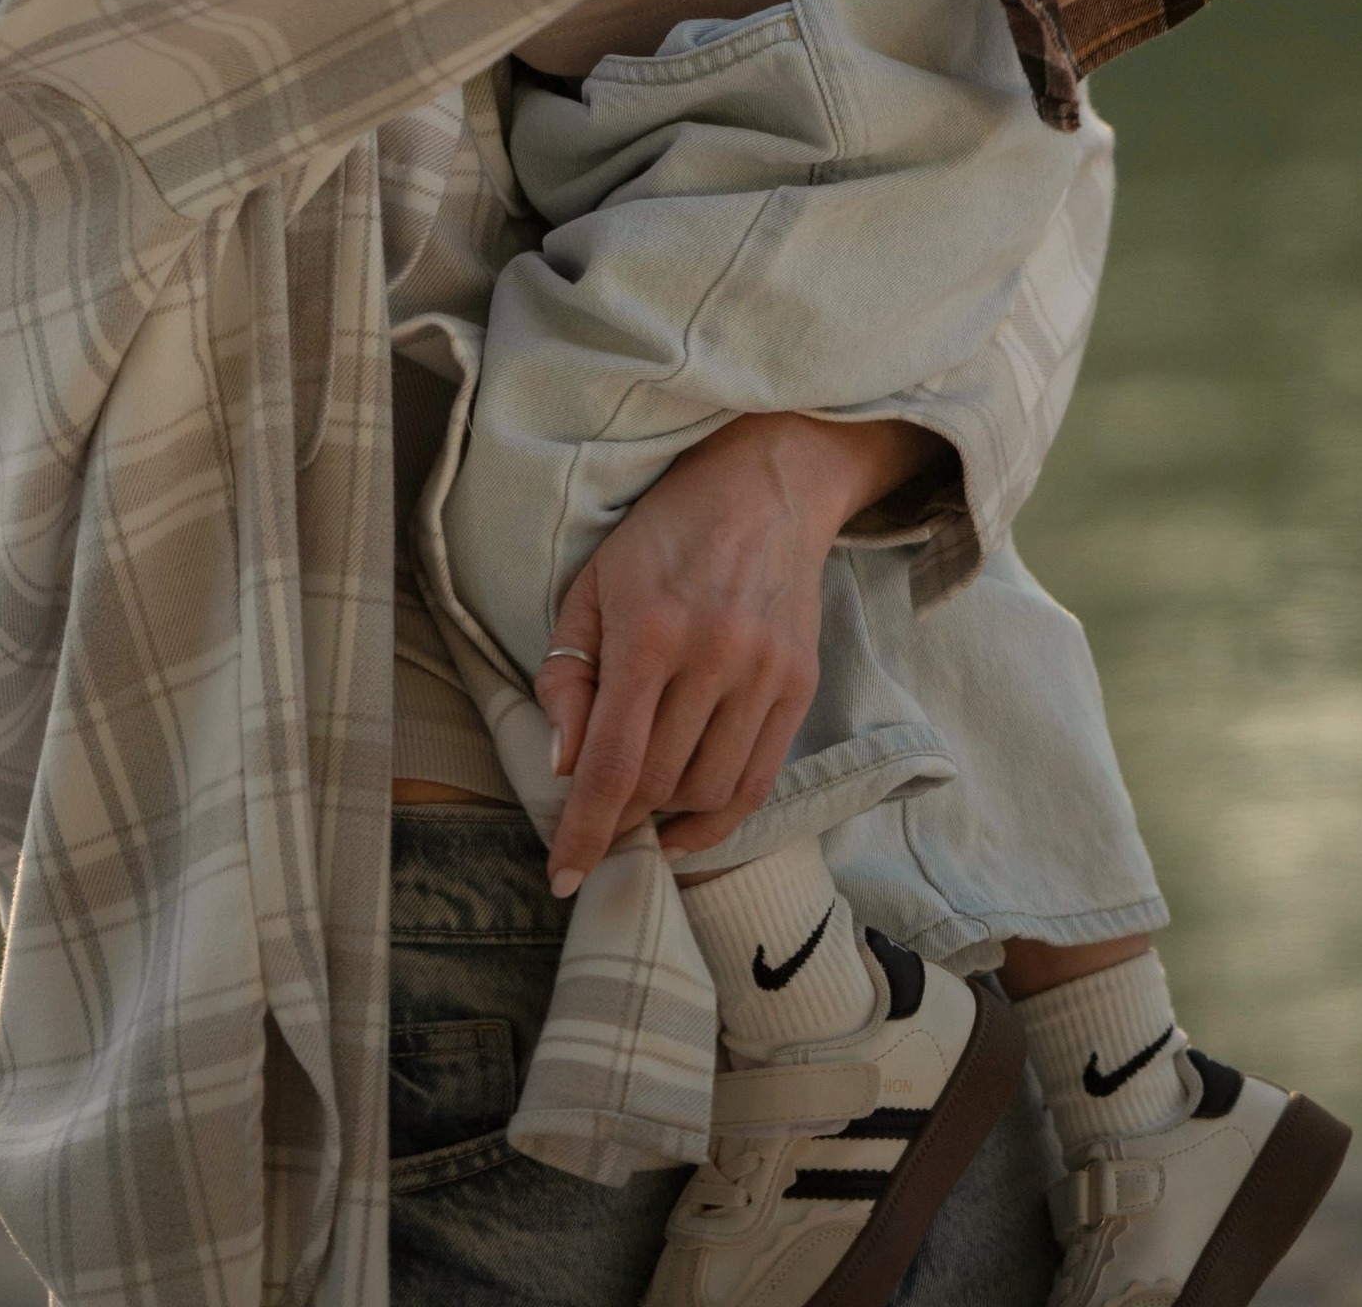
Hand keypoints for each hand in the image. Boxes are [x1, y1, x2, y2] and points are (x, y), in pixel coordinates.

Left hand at [535, 414, 936, 893]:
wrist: (766, 484)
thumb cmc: (662, 533)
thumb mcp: (592, 586)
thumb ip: (570, 676)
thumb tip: (564, 765)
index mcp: (650, 629)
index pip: (613, 763)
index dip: (584, 831)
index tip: (561, 878)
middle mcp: (713, 656)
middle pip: (659, 783)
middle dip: (621, 816)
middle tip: (599, 818)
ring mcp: (765, 672)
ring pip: (709, 791)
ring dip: (668, 817)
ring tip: (642, 806)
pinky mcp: (801, 683)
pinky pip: (759, 778)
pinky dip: (719, 817)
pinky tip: (687, 825)